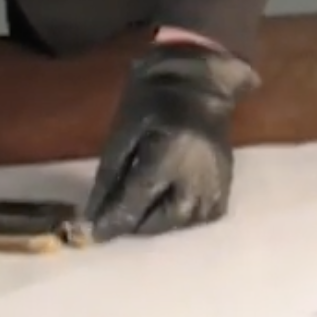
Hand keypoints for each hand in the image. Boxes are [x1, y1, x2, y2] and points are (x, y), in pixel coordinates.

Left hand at [82, 42, 258, 241]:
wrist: (200, 83)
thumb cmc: (153, 101)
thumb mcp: (122, 132)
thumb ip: (109, 176)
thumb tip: (92, 214)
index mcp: (168, 156)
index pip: (136, 203)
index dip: (111, 222)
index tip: (90, 234)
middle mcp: (197, 176)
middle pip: (161, 221)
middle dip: (134, 224)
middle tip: (115, 215)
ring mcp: (216, 184)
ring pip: (180, 224)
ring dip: (154, 223)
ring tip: (138, 208)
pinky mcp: (225, 187)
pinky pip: (199, 218)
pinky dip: (178, 217)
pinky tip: (165, 202)